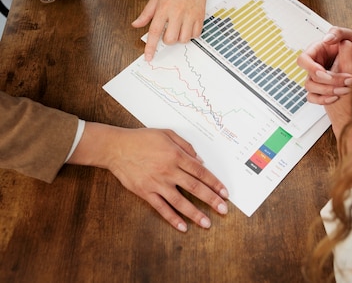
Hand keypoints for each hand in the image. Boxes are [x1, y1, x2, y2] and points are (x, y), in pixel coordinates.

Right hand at [68, 124, 228, 231]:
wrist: (117, 148)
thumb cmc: (142, 139)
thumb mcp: (167, 134)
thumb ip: (185, 146)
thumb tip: (200, 161)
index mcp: (176, 155)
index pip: (200, 172)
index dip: (214, 183)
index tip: (224, 192)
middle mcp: (169, 170)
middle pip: (195, 187)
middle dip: (211, 199)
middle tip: (224, 210)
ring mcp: (157, 183)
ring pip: (180, 201)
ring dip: (195, 213)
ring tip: (207, 223)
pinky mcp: (146, 192)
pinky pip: (161, 208)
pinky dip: (172, 218)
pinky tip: (183, 227)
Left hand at [133, 0, 226, 60]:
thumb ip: (146, 13)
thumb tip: (136, 24)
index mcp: (164, 7)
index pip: (155, 31)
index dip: (151, 47)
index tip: (148, 57)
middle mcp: (177, 13)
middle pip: (170, 39)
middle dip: (167, 40)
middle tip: (167, 31)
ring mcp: (190, 15)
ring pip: (184, 39)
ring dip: (179, 38)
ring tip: (178, 28)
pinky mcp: (200, 16)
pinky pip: (196, 35)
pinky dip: (191, 35)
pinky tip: (187, 26)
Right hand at [298, 27, 351, 104]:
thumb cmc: (351, 45)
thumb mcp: (346, 34)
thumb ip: (338, 33)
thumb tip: (327, 40)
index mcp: (315, 51)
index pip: (303, 60)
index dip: (311, 68)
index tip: (325, 72)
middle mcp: (314, 65)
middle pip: (309, 78)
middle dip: (327, 82)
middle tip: (347, 81)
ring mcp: (316, 78)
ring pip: (310, 89)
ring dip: (328, 91)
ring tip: (346, 89)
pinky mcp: (320, 88)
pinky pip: (313, 98)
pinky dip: (323, 99)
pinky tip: (336, 97)